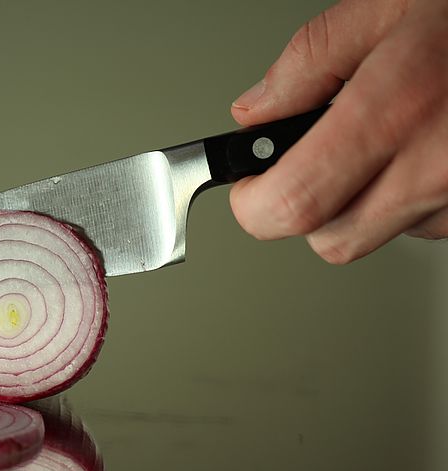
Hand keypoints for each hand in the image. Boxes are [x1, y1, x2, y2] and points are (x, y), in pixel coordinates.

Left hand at [229, 0, 447, 263]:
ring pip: (379, 236)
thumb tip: (254, 114)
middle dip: (304, 210)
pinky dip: (409, 197)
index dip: (255, 205)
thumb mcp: (389, 7)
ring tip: (386, 137)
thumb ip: (308, 64)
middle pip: (331, 241)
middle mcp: (437, 165)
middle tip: (305, 165)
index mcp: (396, 109)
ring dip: (360, 203)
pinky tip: (425, 147)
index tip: (248, 186)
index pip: (293, 206)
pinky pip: (426, 223)